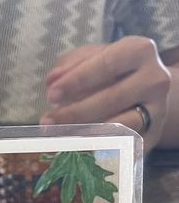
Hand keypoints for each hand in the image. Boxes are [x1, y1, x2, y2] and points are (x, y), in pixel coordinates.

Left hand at [40, 35, 171, 149]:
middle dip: (75, 112)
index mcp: (140, 51)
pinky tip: (77, 151)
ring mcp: (156, 111)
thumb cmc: (114, 73)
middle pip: (112, 98)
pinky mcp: (151, 137)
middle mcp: (154, 79)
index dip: (78, 80)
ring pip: (119, 126)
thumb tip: (52, 80)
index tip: (51, 94)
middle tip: (47, 121)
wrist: (147, 95)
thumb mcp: (94, 59)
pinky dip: (98, 150)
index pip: (107, 64)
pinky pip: (122, 147)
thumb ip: (72, 65)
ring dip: (84, 134)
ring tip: (58, 137)